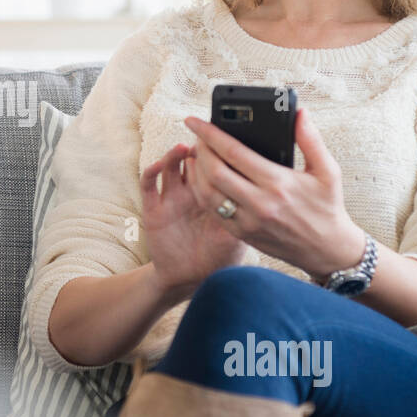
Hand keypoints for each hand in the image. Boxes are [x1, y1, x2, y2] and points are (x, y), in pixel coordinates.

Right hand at [140, 142, 249, 301]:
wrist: (189, 279)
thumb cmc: (217, 258)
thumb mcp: (239, 237)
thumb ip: (248, 215)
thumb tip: (267, 191)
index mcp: (215, 193)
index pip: (216, 164)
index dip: (218, 149)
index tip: (226, 137)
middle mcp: (193, 191)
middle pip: (193, 159)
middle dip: (198, 148)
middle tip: (204, 140)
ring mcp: (172, 197)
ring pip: (170, 166)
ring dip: (175, 154)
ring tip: (183, 148)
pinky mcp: (154, 208)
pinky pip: (148, 185)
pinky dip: (151, 171)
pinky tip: (158, 166)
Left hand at [183, 107, 365, 278]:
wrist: (327, 250)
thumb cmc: (327, 207)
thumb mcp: (328, 171)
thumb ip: (311, 140)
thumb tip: (299, 113)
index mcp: (278, 183)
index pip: (233, 152)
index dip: (209, 134)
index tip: (195, 121)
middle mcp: (260, 203)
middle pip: (214, 172)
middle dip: (199, 149)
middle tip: (196, 136)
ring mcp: (248, 221)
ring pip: (207, 193)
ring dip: (195, 171)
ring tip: (195, 154)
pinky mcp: (242, 234)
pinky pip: (212, 211)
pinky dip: (200, 192)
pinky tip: (200, 178)